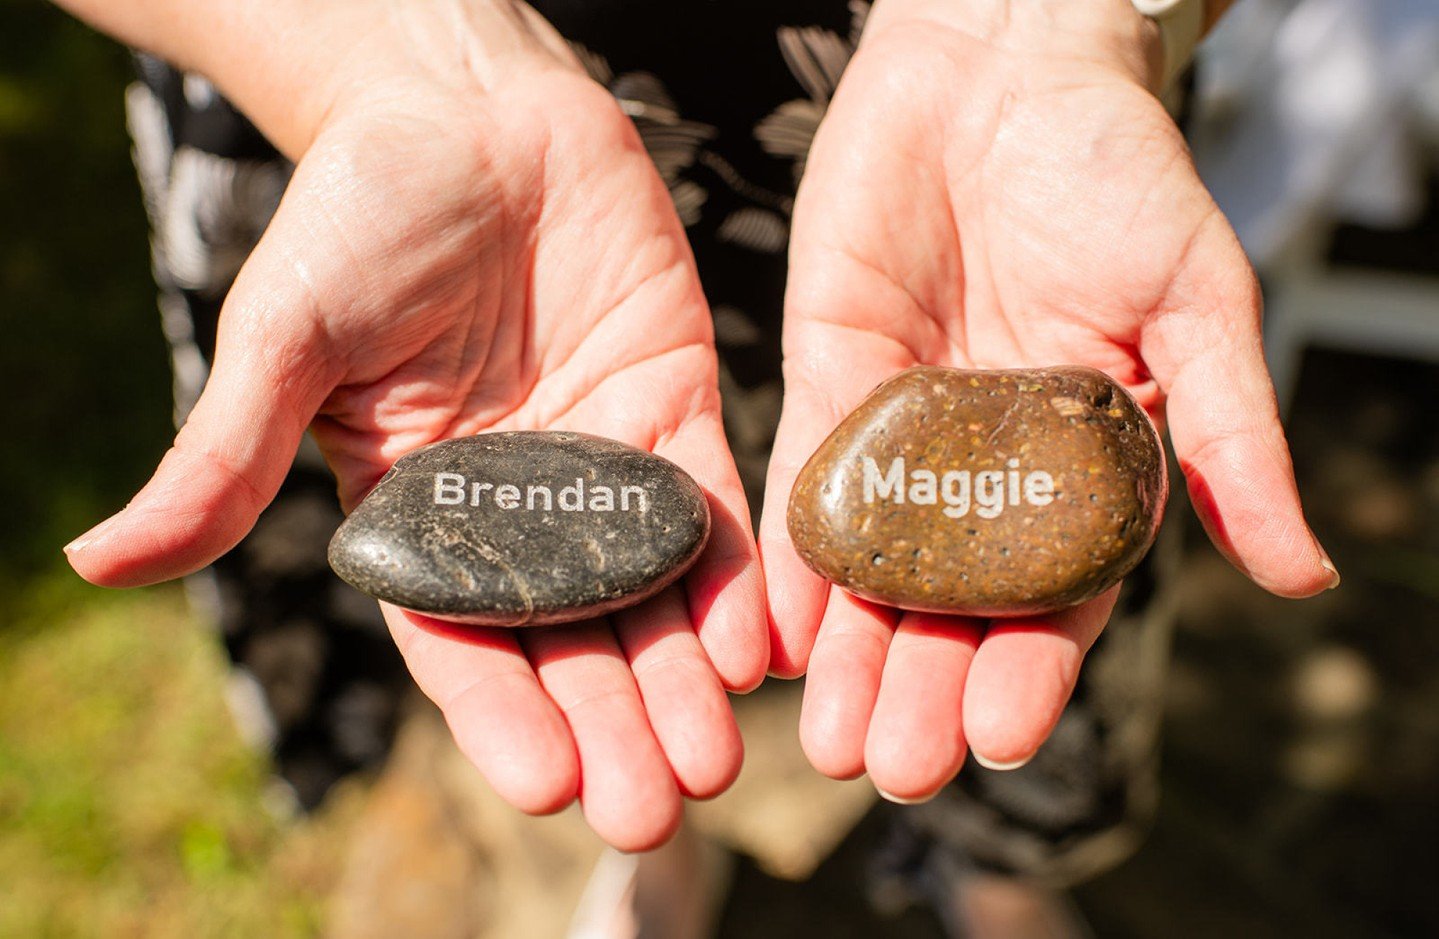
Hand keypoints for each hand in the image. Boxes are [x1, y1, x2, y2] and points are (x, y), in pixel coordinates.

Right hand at [64, 1, 765, 850]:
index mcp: (419, 515)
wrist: (466, 113)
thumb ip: (223, 455)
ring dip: (685, 675)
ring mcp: (603, 463)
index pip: (462, 640)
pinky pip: (713, 504)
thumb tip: (97, 564)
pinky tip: (764, 642)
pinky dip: (739, 574)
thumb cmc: (357, 216)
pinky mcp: (676, 406)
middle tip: (655, 807)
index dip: (504, 716)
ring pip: (651, 591)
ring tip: (720, 756)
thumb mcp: (282, 337)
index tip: (549, 787)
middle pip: (571, 640)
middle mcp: (519, 509)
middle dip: (613, 722)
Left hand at [760, 0, 1336, 800]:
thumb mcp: (1194, 300)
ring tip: (824, 739)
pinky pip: (804, 481)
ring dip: (849, 650)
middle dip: (922, 684)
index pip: (1056, 592)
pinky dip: (787, 555)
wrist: (1001, 71)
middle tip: (892, 767)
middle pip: (952, 603)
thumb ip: (1230, 435)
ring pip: (872, 564)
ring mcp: (903, 432)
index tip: (1001, 737)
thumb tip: (1304, 576)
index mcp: (1080, 465)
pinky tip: (767, 629)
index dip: (1030, 667)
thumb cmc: (1118, 172)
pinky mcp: (825, 381)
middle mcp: (987, 469)